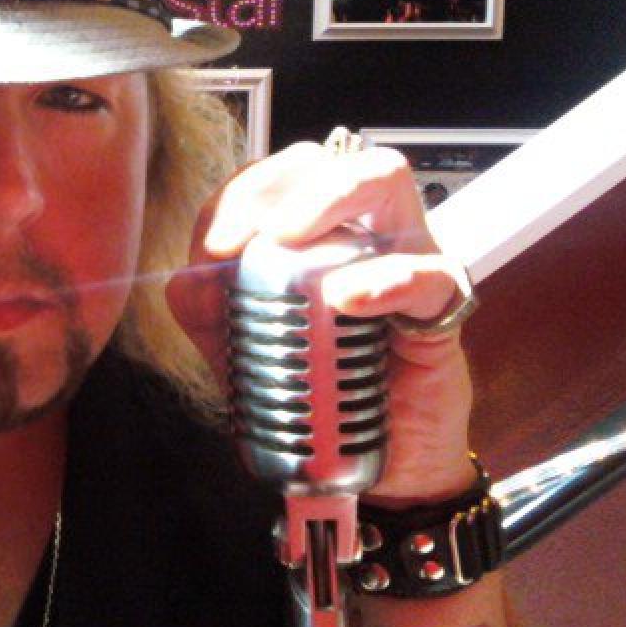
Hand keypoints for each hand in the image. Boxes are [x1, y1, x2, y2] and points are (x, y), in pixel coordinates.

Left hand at [165, 142, 477, 505]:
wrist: (383, 469)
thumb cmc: (321, 397)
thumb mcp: (246, 356)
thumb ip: (211, 316)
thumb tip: (184, 280)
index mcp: (315, 235)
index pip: (277, 180)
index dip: (238, 197)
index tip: (212, 247)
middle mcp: (363, 232)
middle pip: (331, 158)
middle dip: (279, 183)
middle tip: (243, 239)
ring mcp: (407, 258)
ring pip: (386, 180)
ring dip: (328, 198)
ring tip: (289, 241)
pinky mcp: (441, 307)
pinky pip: (427, 273)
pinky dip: (384, 278)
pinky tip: (346, 299)